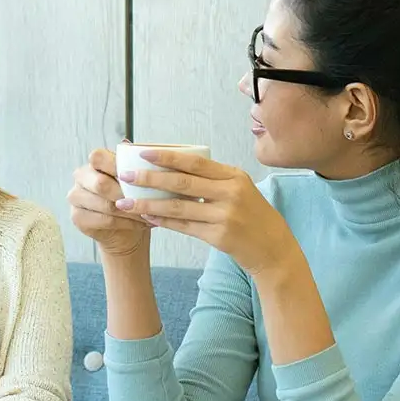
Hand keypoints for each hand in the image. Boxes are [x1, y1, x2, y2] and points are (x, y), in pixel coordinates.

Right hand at [68, 147, 150, 257]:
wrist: (126, 228)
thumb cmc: (132, 197)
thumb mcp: (136, 178)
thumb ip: (132, 162)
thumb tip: (127, 144)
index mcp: (93, 163)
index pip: (98, 157)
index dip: (115, 166)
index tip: (136, 177)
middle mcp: (81, 177)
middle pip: (101, 184)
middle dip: (126, 194)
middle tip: (146, 201)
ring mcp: (76, 197)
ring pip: (105, 205)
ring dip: (130, 211)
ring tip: (148, 214)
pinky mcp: (78, 217)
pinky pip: (104, 220)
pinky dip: (126, 223)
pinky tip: (139, 224)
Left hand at [114, 149, 295, 274]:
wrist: (273, 248)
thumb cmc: (252, 215)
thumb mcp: (239, 189)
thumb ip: (212, 180)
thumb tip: (171, 170)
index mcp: (234, 176)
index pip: (195, 162)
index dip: (167, 156)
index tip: (143, 152)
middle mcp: (230, 193)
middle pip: (182, 182)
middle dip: (150, 178)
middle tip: (126, 176)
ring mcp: (225, 215)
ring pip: (178, 206)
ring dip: (149, 204)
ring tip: (126, 201)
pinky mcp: (219, 236)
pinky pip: (184, 226)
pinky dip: (163, 221)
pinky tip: (147, 217)